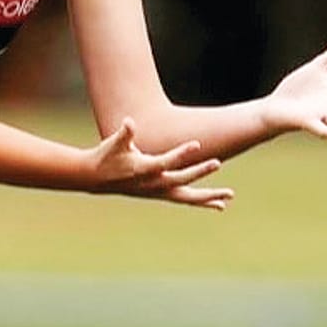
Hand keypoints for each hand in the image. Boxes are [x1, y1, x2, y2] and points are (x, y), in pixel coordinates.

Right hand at [85, 118, 233, 209]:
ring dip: (209, 196)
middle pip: (181, 180)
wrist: (96, 178)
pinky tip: (219, 205)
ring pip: (187, 197)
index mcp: (143, 170)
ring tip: (229, 195)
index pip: (165, 162)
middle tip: (217, 163)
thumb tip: (129, 122)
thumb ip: (124, 134)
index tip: (197, 144)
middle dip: (199, 172)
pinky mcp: (161, 194)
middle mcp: (153, 184)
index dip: (181, 153)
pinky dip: (202, 201)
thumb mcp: (114, 144)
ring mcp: (158, 192)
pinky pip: (185, 200)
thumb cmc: (107, 156)